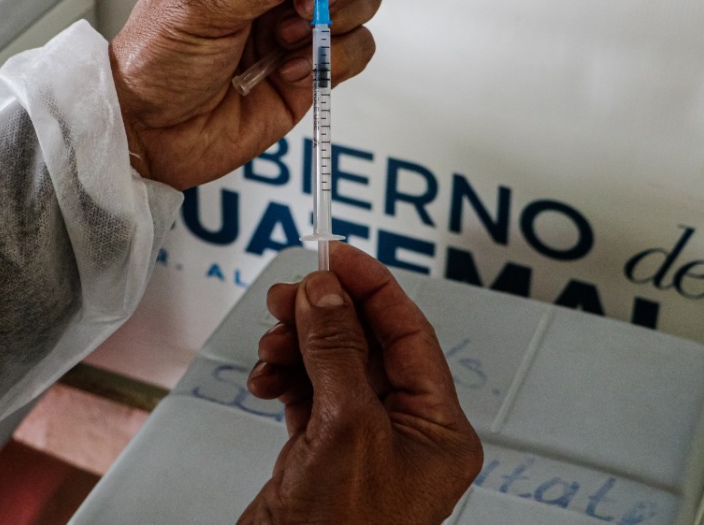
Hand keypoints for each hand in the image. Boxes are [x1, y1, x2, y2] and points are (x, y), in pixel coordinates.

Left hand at [109, 0, 380, 190]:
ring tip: (286, 42)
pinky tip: (290, 71)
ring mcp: (293, 33)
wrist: (147, 134)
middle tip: (302, 8)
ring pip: (356, 9)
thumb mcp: (198, 10)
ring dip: (334, 24)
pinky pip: (352, 55)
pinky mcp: (307, 75)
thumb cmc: (154, 62)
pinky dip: (335, 61)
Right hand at [239, 244, 482, 524]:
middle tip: (288, 294)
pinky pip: (305, 390)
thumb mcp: (345, 428)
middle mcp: (404, 431)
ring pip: (329, 363)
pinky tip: (265, 377)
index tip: (336, 254)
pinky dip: (283, 375)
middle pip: (365, 344)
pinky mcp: (322, 450)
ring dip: (296, 345)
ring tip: (270, 343)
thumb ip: (335, 351)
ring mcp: (361, 440)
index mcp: (438, 428)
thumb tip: (326, 292)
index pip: (410, 334)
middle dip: (323, 315)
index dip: (372, 287)